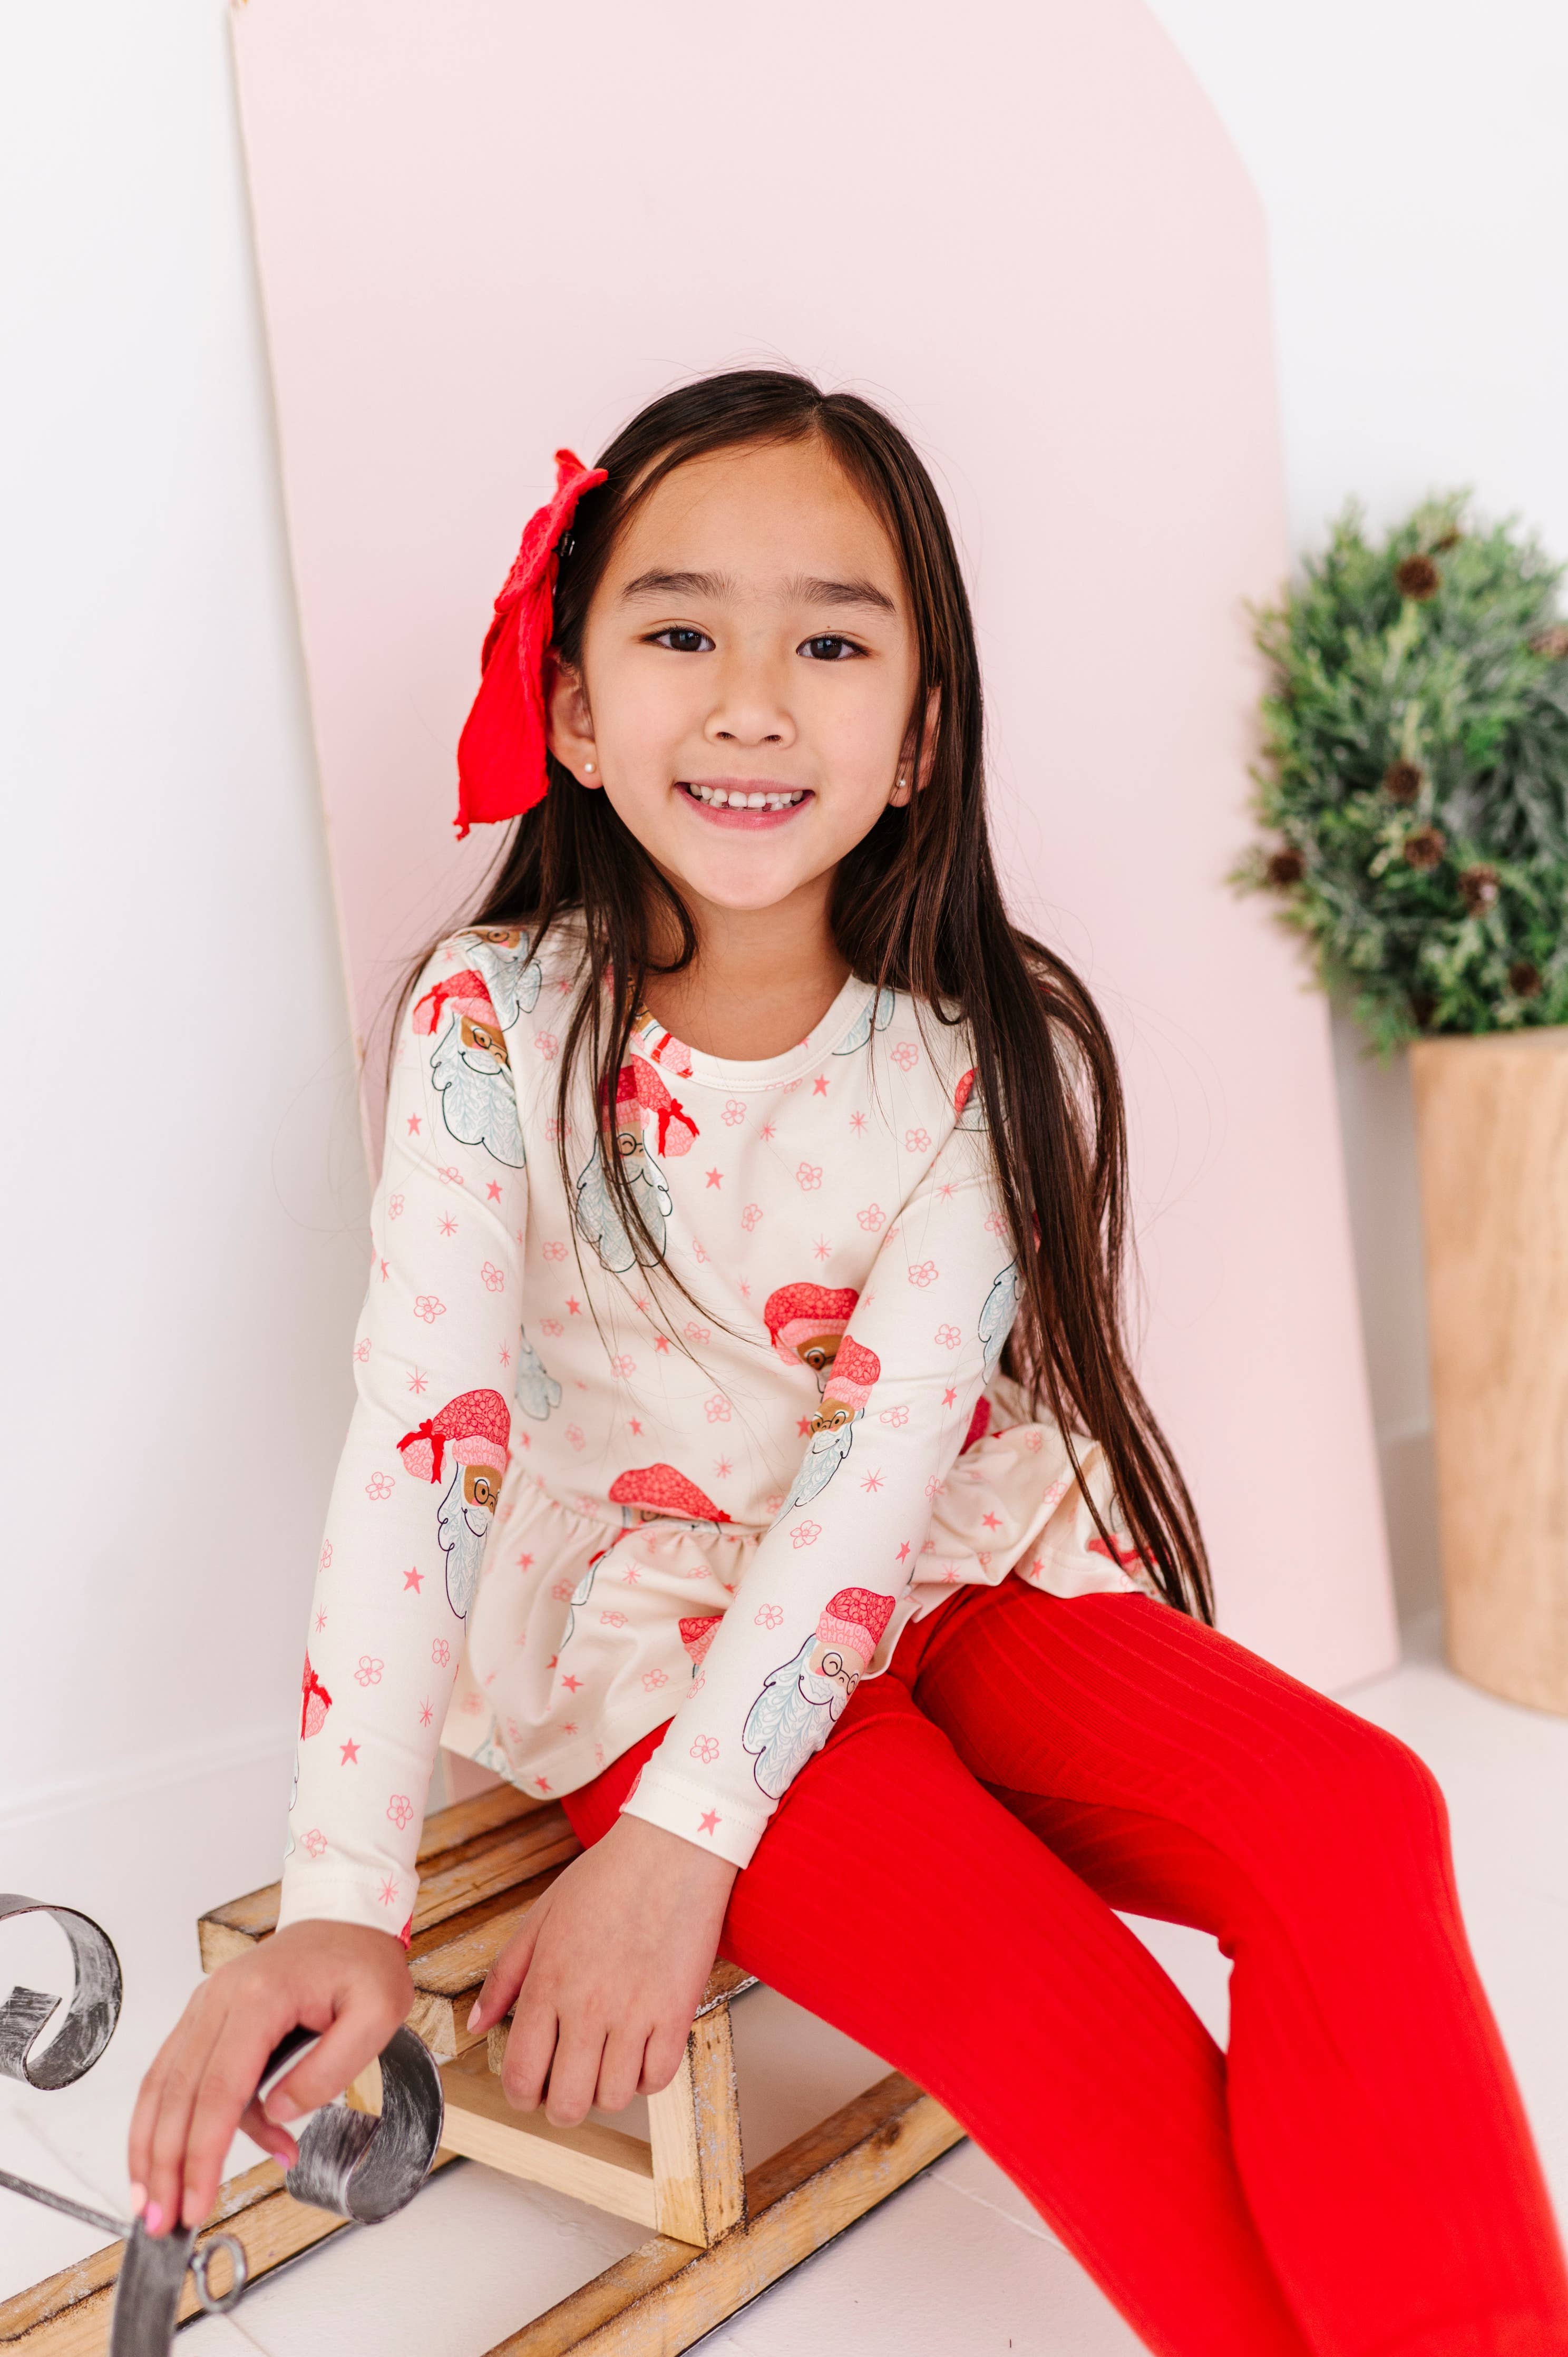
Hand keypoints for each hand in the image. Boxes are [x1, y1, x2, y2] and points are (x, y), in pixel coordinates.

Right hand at [127, 1919, 411, 2237]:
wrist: (346, 1917)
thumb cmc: (362, 1962)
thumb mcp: (376, 2014)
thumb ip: (329, 2068)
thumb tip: (281, 2113)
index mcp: (259, 1998)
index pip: (220, 2090)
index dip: (202, 2153)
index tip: (195, 2202)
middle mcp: (219, 1999)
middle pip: (179, 2094)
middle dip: (166, 2165)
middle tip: (163, 2220)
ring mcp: (206, 2005)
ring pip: (163, 2084)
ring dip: (152, 2147)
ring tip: (155, 2200)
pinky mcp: (205, 2015)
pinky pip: (174, 2072)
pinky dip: (167, 2118)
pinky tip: (182, 2158)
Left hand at [470, 1815, 737, 2128]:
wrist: (670, 1849)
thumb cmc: (606, 1877)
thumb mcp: (541, 1917)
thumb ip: (504, 1975)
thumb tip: (476, 2023)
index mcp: (547, 1985)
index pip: (521, 2075)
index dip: (521, 2096)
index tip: (531, 2089)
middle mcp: (588, 2008)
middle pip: (566, 2103)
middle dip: (561, 2105)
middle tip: (568, 2083)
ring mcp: (635, 2013)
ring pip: (613, 2099)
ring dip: (606, 2091)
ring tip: (607, 2062)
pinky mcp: (676, 2012)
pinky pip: (658, 2078)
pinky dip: (647, 2077)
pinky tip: (640, 2051)